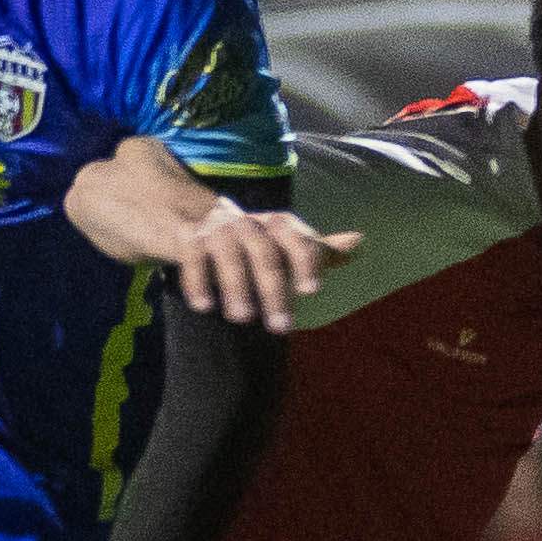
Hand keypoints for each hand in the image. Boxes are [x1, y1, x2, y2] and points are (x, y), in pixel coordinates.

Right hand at [173, 198, 353, 330]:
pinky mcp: (185, 238)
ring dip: (237, 285)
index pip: (294, 236)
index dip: (305, 260)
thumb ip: (315, 248)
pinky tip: (204, 307)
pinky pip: (193, 256)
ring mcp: (214, 229)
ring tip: (243, 318)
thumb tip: (359, 242)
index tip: (311, 291)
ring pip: (229, 254)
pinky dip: (199, 281)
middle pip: (264, 251)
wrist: (182, 212)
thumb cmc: (242, 238)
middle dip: (274, 288)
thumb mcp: (278, 241)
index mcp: (272, 226)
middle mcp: (246, 224)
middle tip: (281, 328)